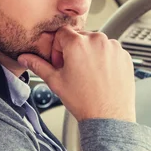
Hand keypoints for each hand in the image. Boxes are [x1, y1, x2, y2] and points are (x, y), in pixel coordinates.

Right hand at [18, 27, 135, 122]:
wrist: (108, 117)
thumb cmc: (84, 101)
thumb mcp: (56, 82)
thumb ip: (38, 65)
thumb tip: (25, 58)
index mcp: (78, 44)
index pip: (62, 33)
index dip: (58, 48)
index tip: (61, 62)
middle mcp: (97, 41)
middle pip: (79, 37)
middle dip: (74, 50)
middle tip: (73, 71)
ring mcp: (113, 47)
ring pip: (96, 43)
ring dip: (90, 53)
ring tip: (88, 74)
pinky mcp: (125, 55)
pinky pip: (110, 50)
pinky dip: (105, 59)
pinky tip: (100, 75)